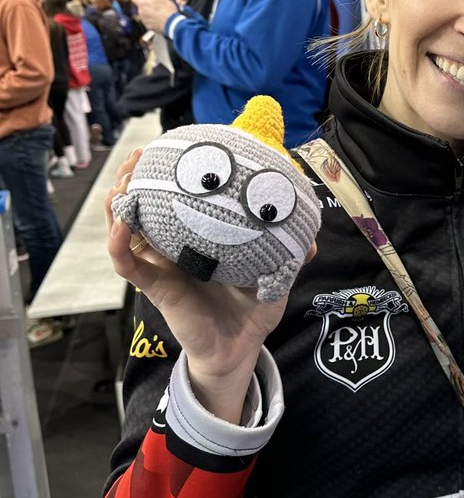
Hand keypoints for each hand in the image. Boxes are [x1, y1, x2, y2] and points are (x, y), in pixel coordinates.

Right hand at [106, 150, 315, 420]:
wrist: (238, 349)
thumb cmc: (252, 311)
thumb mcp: (273, 277)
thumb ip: (289, 256)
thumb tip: (310, 238)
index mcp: (195, 240)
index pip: (174, 201)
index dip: (166, 175)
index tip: (172, 147)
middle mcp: (171, 248)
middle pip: (140, 206)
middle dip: (134, 177)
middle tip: (141, 155)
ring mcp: (159, 265)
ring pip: (124, 228)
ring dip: (119, 202)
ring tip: (124, 181)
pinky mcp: (155, 287)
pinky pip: (127, 263)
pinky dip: (119, 243)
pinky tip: (122, 225)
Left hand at [132, 0, 178, 34]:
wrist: (172, 24)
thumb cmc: (166, 9)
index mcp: (142, 3)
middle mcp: (140, 12)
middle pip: (139, 6)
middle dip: (144, 4)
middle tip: (155, 4)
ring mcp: (144, 20)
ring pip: (144, 13)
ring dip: (149, 12)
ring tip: (159, 12)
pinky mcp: (148, 27)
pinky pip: (148, 21)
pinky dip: (152, 19)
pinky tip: (159, 19)